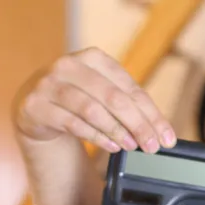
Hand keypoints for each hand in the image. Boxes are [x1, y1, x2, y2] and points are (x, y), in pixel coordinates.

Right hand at [13, 46, 175, 152]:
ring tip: (132, 146)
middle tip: (152, 146)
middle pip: (114, 98)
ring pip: (92, 110)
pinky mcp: (36, 105)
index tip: (167, 137)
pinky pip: (72, 123)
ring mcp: (49, 84)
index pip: (131, 89)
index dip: (153, 115)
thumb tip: (161, 132)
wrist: (37, 108)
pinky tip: (111, 146)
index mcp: (94, 58)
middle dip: (139, 125)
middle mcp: (70, 66)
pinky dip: (96, 137)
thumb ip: (131, 108)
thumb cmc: (80, 100)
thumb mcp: (105, 97)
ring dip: (117, 131)